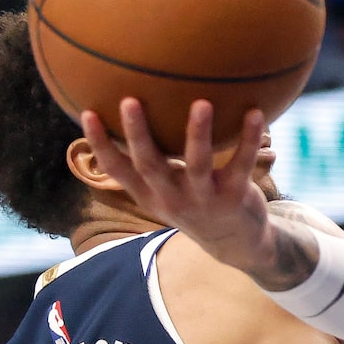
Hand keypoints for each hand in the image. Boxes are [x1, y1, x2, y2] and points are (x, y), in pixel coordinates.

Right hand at [79, 98, 274, 273]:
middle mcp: (173, 198)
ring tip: (202, 103)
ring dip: (198, 133)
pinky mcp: (235, 196)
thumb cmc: (196, 203)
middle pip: (150, 165)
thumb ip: (153, 163)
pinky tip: (255, 113)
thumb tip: (134, 118)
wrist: (237, 243)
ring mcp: (204, 199)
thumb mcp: (166, 191)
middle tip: (130, 100)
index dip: (100, 145)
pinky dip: (249, 139)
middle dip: (138, 134)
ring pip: (197, 164)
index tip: (87, 113)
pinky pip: (242, 164)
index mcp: (151, 195)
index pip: (117, 170)